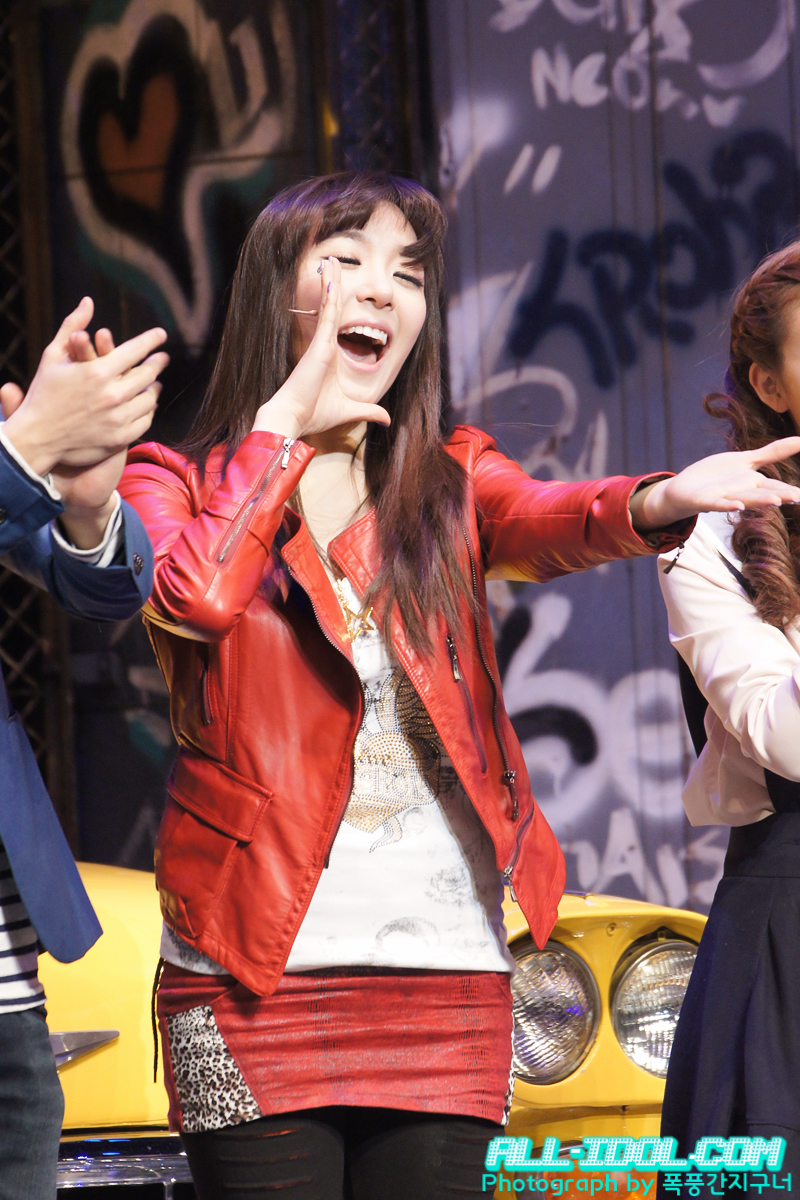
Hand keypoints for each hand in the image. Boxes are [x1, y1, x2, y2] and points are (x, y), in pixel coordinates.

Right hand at [0, 297, 167, 475]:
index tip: (161, 335)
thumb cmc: (44, 393)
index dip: (151, 340)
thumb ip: (73, 326)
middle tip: (161, 358)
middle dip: (157, 363)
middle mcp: (112, 395)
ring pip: (150, 399)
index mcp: (98, 371)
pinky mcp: (121, 438)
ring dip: (153, 388)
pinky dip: (147, 411)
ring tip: (153, 382)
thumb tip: (88, 301)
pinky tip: (144, 405)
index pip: (136, 350)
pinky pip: (145, 421)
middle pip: (148, 374)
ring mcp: (118, 418)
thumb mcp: (53, 355)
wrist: (38, 437)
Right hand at [252, 257, 390, 438]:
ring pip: (329, 305)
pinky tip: (332, 279)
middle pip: (331, 307)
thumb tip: (387, 418)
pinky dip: (330, 297)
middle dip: (332, 283)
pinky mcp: (320, 346)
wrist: (293, 419)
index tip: (337, 284)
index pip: (335, 322)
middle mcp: (325, 345)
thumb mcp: (350, 410)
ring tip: (331, 259)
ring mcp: (322, 343)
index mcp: (329, 355)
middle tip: (333, 261)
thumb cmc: (315, 414)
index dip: (337, 301)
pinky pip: (328, 316)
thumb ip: (369, 410)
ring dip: (331, 281)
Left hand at [631, 437, 799, 530]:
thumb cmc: (716, 476)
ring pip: (745, 499)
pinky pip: (718, 504)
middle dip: (779, 496)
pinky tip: (738, 506)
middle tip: (797, 498)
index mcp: (753, 483)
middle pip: (763, 494)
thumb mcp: (746, 460)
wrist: (683, 489)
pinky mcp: (705, 500)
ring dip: (759, 501)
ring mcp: (724, 497)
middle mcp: (742, 492)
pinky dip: (728, 504)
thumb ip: (773, 453)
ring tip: (775, 502)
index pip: (775, 486)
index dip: (789, 491)